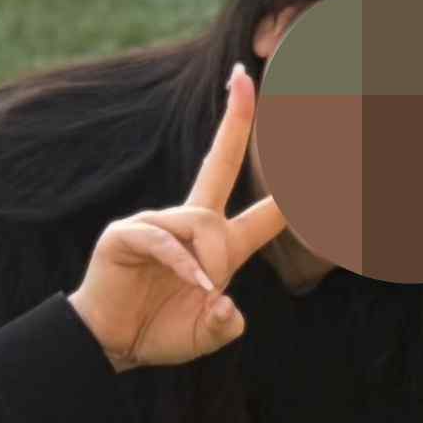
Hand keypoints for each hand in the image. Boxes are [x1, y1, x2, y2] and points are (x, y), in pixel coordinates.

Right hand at [67, 63, 288, 369]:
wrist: (110, 345)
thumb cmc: (158, 333)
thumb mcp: (207, 335)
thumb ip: (224, 325)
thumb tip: (227, 308)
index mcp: (219, 247)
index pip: (262, 214)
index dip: (289, 197)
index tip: (311, 159)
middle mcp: (191, 225)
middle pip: (218, 162)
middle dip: (236, 120)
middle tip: (244, 77)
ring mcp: (157, 223)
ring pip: (201, 221)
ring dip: (208, 258)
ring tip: (199, 290)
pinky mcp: (127, 233)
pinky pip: (165, 238)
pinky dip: (183, 262)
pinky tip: (193, 283)